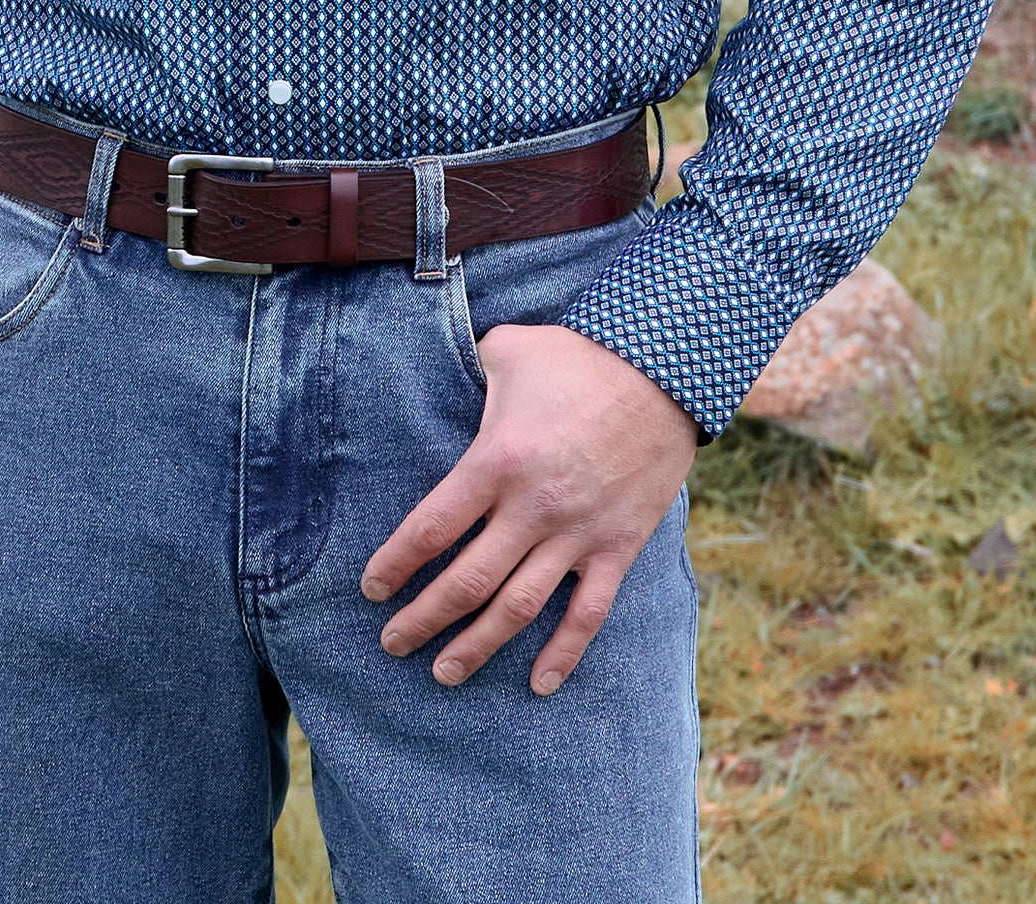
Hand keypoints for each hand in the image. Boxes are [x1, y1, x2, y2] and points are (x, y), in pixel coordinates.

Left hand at [361, 322, 696, 692]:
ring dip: (477, 646)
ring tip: (444, 672)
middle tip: (392, 642)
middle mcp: (532, 507)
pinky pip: (588, 613)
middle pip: (467, 582)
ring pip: (519, 608)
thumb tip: (434, 373)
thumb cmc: (576, 357)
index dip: (395, 564)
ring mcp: (578, 533)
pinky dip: (563, 653)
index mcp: (497, 461)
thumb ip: (466, 370)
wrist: (663, 373)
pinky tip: (539, 684)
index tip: (371, 588)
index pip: (431, 528)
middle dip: (422, 619)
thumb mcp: (507, 350)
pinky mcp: (617, 546)